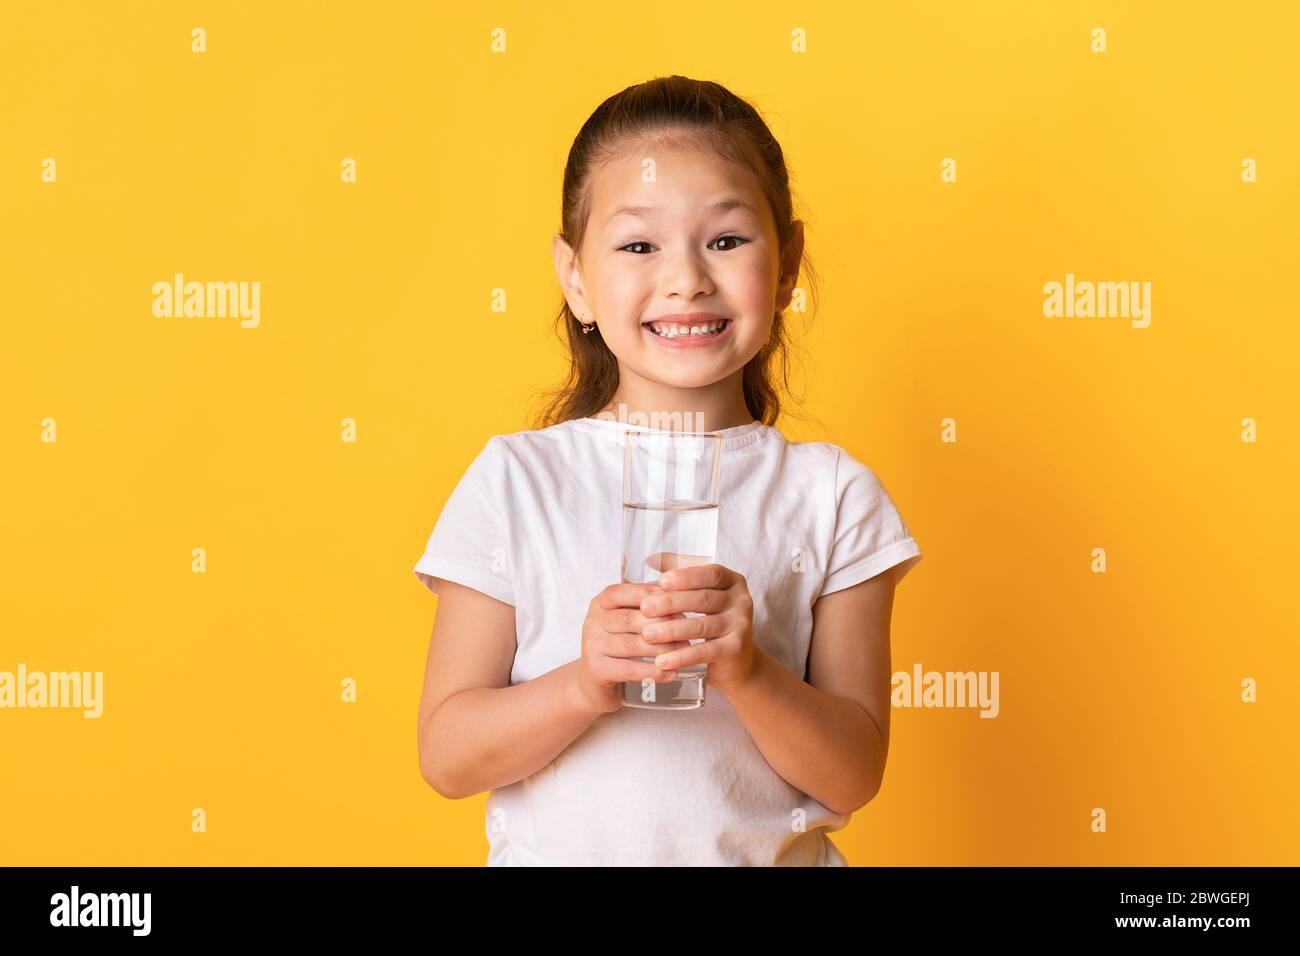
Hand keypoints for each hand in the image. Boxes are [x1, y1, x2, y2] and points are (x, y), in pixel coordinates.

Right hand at [572, 581, 692, 714]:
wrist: (595, 678)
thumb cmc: (618, 642)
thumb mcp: (627, 618)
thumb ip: (647, 606)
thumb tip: (679, 598)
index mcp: (601, 603)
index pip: (623, 592)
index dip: (649, 597)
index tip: (675, 603)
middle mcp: (593, 621)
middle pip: (630, 619)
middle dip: (662, 625)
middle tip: (687, 631)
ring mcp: (592, 646)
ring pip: (632, 645)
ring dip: (661, 649)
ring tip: (683, 653)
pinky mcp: (596, 669)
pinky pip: (629, 669)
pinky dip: (652, 671)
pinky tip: (670, 673)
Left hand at [637, 563, 755, 693]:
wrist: (736, 662)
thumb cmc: (712, 622)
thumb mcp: (701, 596)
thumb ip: (682, 576)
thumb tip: (651, 558)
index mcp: (733, 581)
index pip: (711, 574)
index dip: (686, 576)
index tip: (662, 581)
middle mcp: (741, 601)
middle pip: (704, 598)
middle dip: (671, 603)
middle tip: (645, 608)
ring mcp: (742, 626)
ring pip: (701, 625)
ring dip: (671, 630)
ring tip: (647, 634)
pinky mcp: (735, 650)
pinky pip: (704, 652)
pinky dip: (681, 656)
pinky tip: (662, 660)